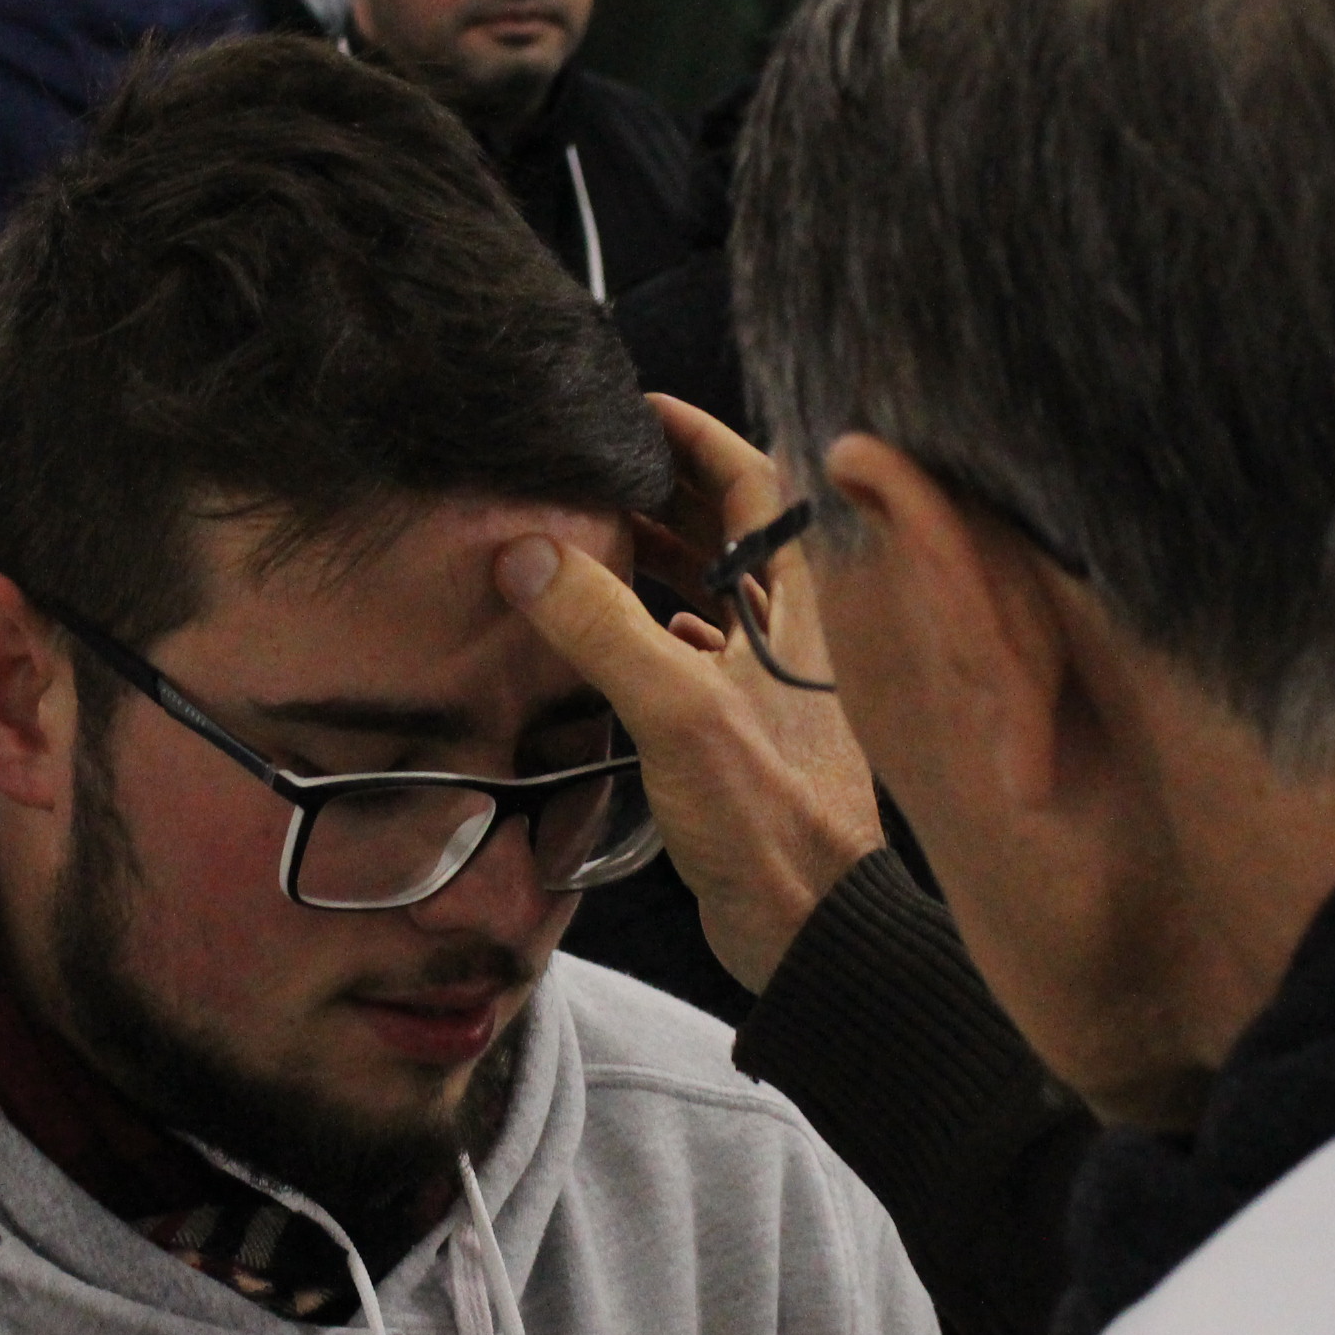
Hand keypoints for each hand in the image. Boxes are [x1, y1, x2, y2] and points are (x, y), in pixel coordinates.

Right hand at [497, 397, 884, 992]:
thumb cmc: (772, 818)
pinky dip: (658, 625)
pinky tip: (618, 631)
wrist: (807, 924)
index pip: (753, 482)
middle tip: (592, 467)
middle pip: (729, 529)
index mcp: (796, 602)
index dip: (696, 438)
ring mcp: (768, 680)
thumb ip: (602, 626)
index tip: (636, 410)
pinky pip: (699, 651)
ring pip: (712, 589)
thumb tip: (527, 555)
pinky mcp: (744, 729)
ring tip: (587, 531)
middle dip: (663, 491)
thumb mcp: (678, 710)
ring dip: (656, 557)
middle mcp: (790, 630)